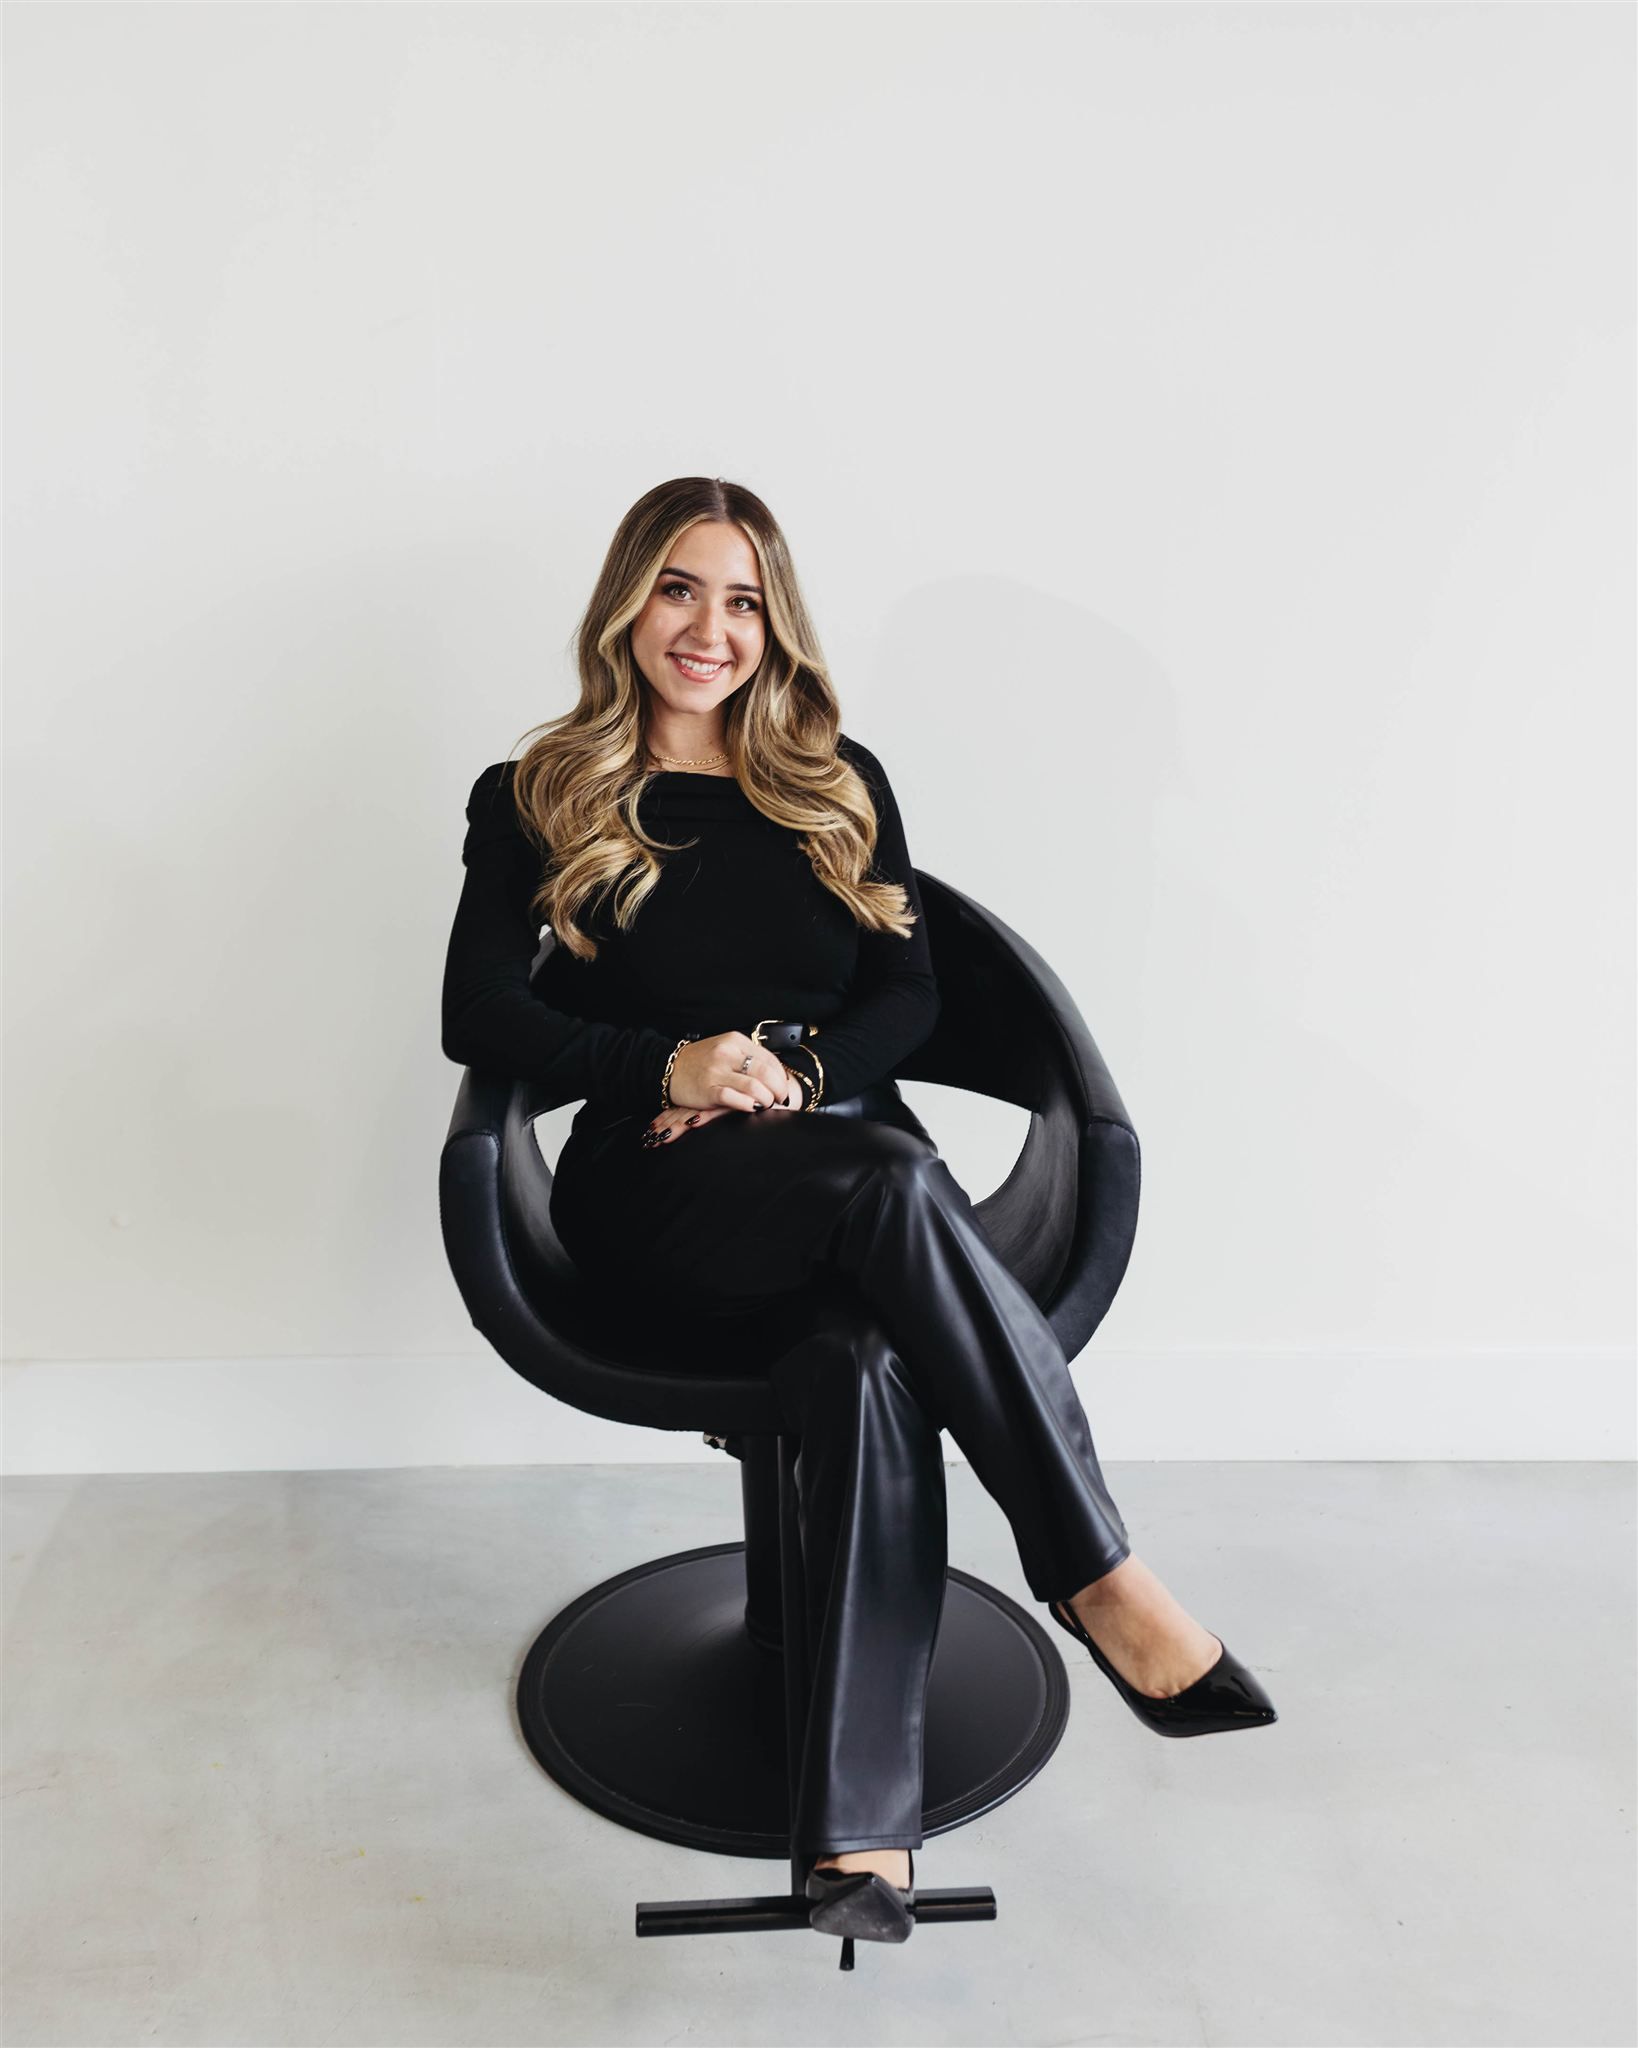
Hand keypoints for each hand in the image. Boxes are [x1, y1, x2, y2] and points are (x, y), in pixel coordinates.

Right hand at [642, 1033, 799, 1145]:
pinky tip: (751, 1108)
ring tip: (766, 1104)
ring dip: (766, 1099)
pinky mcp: (708, 1089)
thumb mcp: (725, 1049)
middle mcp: (727, 1053)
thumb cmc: (701, 1061)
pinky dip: (748, 1105)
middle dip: (779, 1089)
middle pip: (767, 1073)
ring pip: (755, 1086)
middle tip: (780, 1099)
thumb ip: (747, 1057)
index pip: (770, 1059)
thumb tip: (775, 1074)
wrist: (669, 1068)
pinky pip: (735, 1098)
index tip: (783, 1087)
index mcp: (735, 1041)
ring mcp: (717, 1071)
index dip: (782, 1076)